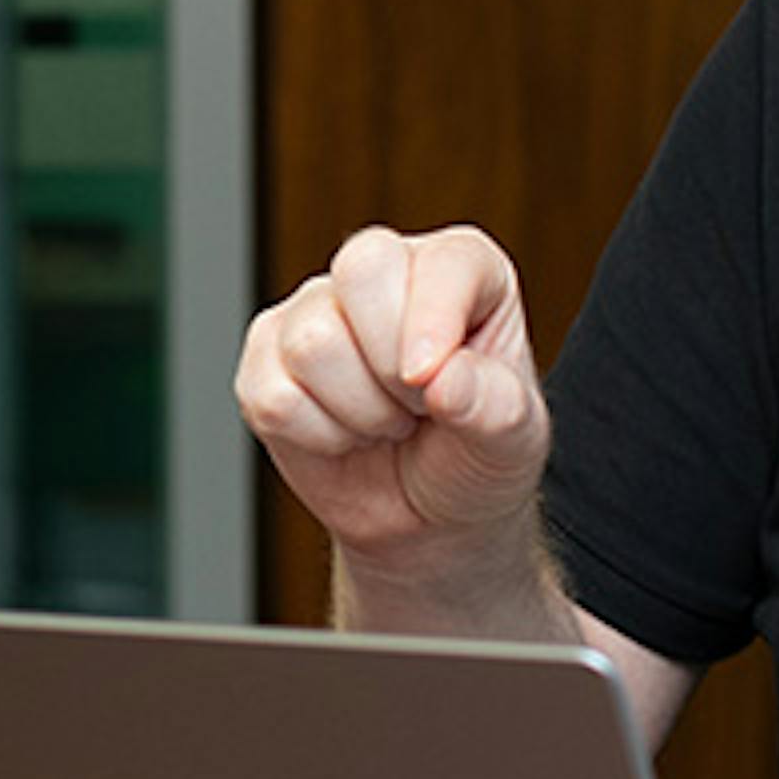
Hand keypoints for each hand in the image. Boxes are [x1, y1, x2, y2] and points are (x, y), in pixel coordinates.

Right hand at [234, 224, 549, 570]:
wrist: (427, 515)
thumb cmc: (474, 455)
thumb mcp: (513, 441)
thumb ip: (495, 407)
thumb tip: (444, 380)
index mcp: (459, 268)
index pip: (439, 262)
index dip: (433, 321)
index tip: (433, 385)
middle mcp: (383, 273)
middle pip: (361, 270)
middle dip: (392, 366)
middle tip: (421, 407)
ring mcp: (315, 311)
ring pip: (312, 341)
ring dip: (360, 411)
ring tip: (388, 422)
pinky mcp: (266, 359)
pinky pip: (274, 396)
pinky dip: (317, 437)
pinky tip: (345, 435)